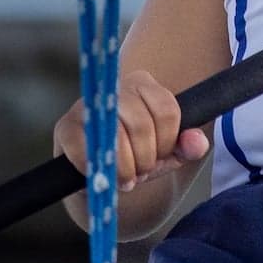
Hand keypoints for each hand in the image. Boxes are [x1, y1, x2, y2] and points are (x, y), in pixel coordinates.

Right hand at [53, 70, 208, 230]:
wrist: (102, 176)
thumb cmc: (137, 156)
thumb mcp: (169, 153)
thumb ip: (188, 146)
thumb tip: (197, 142)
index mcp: (142, 84)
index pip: (166, 110)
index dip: (166, 142)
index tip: (160, 156)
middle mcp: (113, 87)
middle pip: (141, 125)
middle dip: (145, 159)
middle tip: (140, 173)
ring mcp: (86, 105)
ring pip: (116, 138)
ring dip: (125, 169)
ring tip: (126, 177)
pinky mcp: (65, 128)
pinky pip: (86, 150)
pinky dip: (100, 169)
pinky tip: (104, 176)